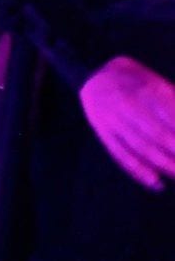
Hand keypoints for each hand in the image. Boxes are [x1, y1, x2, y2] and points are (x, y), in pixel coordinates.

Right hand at [80, 55, 174, 190]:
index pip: (171, 115)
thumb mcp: (156, 80)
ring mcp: (113, 119)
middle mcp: (127, 104)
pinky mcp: (103, 133)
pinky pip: (120, 154)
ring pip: (140, 147)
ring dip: (163, 165)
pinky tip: (156, 183)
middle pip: (157, 134)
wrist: (94, 77)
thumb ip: (172, 100)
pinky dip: (138, 171)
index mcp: (145, 88)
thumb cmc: (136, 81)